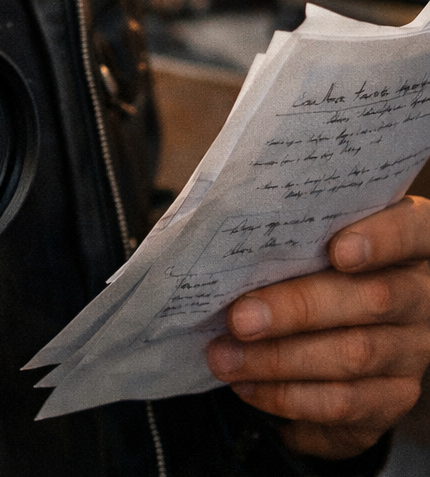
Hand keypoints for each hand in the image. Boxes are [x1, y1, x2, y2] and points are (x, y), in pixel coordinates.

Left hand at [206, 195, 429, 458]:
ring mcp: (413, 350)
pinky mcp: (394, 397)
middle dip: (298, 309)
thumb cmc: (320, 256)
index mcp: (414, 241)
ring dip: (281, 361)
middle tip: (240, 318)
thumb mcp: (320, 231)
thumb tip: (234, 241)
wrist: (350, 313)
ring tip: (226, 358)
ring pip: (354, 357)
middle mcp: (422, 296)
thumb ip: (298, 230)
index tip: (338, 250)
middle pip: (373, 300)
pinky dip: (291, 399)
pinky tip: (249, 387)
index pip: (410, 230)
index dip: (380, 239)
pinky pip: (346, 407)